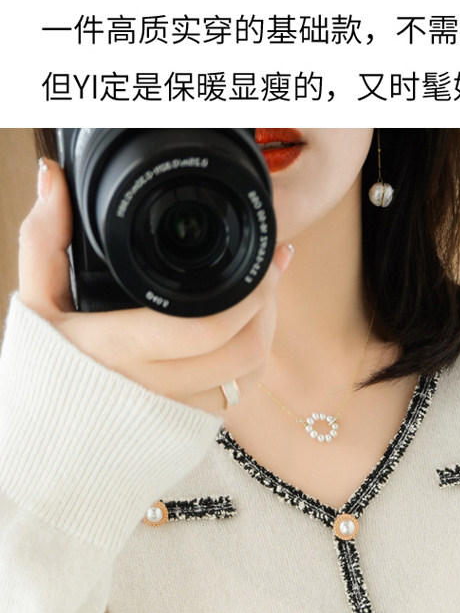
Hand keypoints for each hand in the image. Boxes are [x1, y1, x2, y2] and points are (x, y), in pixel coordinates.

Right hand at [18, 158, 293, 414]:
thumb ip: (43, 240)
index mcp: (123, 350)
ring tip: (263, 300)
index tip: (265, 260)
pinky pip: (236, 396)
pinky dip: (248, 364)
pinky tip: (244, 334)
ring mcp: (177, 410)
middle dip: (268, 307)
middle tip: (271, 271)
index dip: (251, 294)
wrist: (49, 433)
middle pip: (244, 352)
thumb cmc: (44, 367)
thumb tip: (52, 178)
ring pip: (248, 377)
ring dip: (264, 335)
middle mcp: (156, 387)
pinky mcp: (188, 425)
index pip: (208, 328)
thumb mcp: (36, 302)